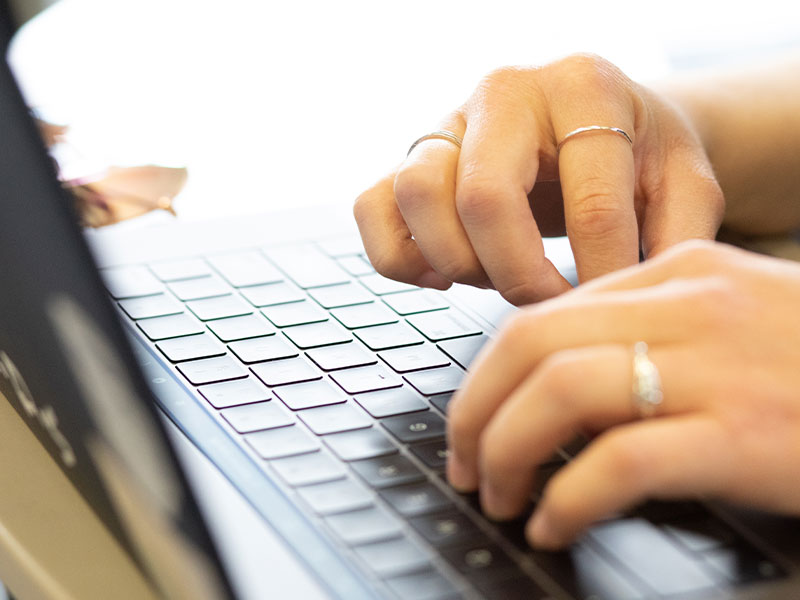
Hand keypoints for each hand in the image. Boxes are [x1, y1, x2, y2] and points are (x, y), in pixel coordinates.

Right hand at [354, 54, 723, 304]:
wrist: (598, 121)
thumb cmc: (638, 153)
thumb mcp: (683, 180)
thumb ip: (680, 234)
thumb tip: (633, 300)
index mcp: (583, 86)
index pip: (589, 198)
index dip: (600, 273)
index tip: (606, 310)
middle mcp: (504, 93)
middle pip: (483, 195)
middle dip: (516, 273)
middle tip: (545, 300)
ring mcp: (449, 121)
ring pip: (415, 192)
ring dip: (456, 260)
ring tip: (496, 277)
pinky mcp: (412, 155)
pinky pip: (372, 207)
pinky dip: (400, 256)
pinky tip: (445, 275)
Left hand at [446, 240, 799, 547]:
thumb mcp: (731, 318)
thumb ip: (652, 333)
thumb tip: (560, 384)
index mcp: (680, 271)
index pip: (542, 315)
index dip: (487, 374)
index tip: (473, 418)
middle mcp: (690, 306)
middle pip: (531, 345)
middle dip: (476, 408)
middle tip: (465, 462)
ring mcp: (720, 366)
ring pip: (560, 391)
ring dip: (507, 450)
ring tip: (497, 494)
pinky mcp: (748, 434)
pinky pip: (621, 460)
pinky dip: (569, 496)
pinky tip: (555, 523)